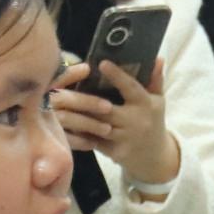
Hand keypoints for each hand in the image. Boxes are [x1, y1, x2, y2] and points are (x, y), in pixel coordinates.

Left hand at [52, 59, 179, 186]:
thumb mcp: (158, 99)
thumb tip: (157, 57)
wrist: (155, 157)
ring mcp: (124, 138)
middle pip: (105, 109)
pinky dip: (77, 134)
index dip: (117, 76)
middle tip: (61, 89)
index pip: (131, 88)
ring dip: (74, 117)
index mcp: (146, 104)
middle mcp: (135, 122)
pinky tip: (60, 125)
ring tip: (55, 106)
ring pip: (95, 126)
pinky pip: (92, 141)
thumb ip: (155, 79)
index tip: (102, 63)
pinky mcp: (114, 152)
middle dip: (82, 100)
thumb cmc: (153, 120)